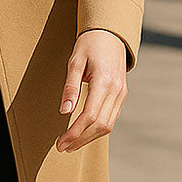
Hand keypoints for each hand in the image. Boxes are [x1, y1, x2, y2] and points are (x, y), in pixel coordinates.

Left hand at [56, 29, 126, 152]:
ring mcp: (121, 94)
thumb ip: (70, 86)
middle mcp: (116, 91)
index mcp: (104, 82)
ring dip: (89, 137)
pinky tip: (84, 132)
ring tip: (71, 143)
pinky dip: (97, 129)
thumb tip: (64, 111)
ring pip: (107, 125)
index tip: (60, 143)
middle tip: (62, 147)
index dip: (75, 132)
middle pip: (100, 125)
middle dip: (80, 139)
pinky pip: (111, 118)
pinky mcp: (121, 95)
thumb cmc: (90, 44)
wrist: (110, 33)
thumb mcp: (75, 61)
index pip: (90, 116)